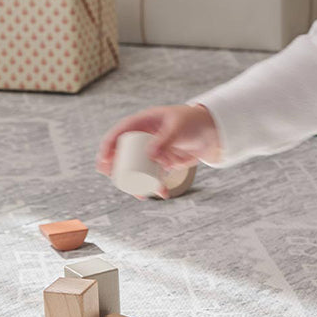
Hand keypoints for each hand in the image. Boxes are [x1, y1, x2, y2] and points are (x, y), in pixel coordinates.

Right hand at [95, 103, 221, 197]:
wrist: (213, 132)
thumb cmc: (194, 122)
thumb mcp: (178, 128)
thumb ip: (164, 140)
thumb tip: (149, 156)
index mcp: (143, 122)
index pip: (119, 133)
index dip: (108, 148)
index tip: (103, 163)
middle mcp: (144, 137)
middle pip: (123, 154)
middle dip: (117, 170)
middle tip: (116, 181)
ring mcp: (152, 150)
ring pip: (137, 168)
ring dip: (136, 182)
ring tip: (140, 194)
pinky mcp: (163, 162)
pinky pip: (154, 175)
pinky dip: (155, 186)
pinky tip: (162, 193)